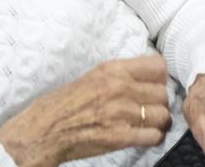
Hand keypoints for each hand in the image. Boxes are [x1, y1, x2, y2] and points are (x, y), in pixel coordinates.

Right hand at [0, 55, 171, 166]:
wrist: (42, 131)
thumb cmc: (62, 105)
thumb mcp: (92, 77)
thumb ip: (120, 75)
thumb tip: (145, 77)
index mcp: (113, 70)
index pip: (158, 66)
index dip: (160, 78)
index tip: (156, 86)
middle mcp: (119, 87)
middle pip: (163, 92)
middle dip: (160, 103)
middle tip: (152, 109)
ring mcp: (120, 112)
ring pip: (162, 115)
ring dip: (159, 122)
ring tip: (151, 125)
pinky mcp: (119, 136)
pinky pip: (153, 136)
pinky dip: (154, 138)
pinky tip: (147, 137)